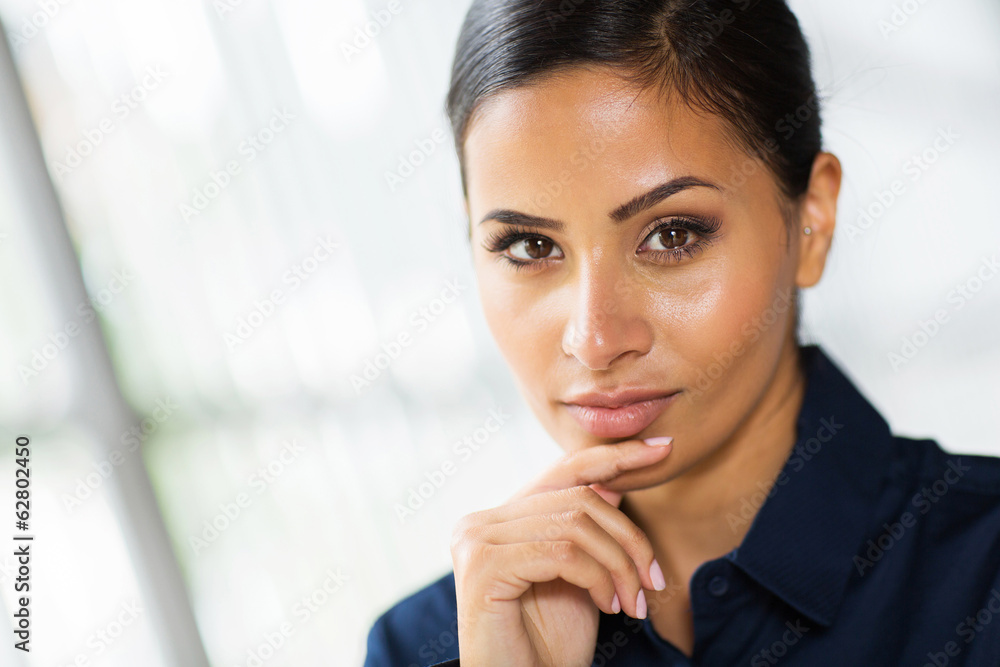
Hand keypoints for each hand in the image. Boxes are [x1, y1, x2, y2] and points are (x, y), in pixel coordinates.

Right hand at [449, 438, 672, 666]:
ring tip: (632, 604)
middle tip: (653, 583)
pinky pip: (561, 552)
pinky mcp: (482, 565)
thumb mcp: (580, 577)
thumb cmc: (549, 646)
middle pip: (578, 499)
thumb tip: (614, 482)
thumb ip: (586, 529)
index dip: (615, 456)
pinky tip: (608, 606)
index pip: (562, 473)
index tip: (663, 449)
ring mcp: (475, 539)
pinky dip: (598, 577)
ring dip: (619, 565)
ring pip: (575, 524)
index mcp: (499, 520)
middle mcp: (479, 522)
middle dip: (628, 539)